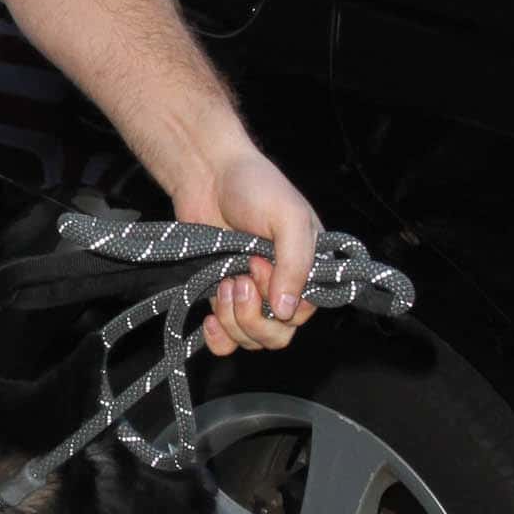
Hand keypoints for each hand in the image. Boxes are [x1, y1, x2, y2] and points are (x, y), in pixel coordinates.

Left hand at [173, 145, 319, 356]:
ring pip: (251, 339)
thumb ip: (295, 264)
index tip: (257, 265)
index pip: (303, 313)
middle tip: (236, 279)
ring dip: (233, 319)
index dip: (280, 301)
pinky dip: (219, 339)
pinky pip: (226, 340)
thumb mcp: (288, 217)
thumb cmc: (254, 186)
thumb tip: (287, 311)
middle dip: (254, 317)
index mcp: (306, 270)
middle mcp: (280, 286)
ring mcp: (249, 293)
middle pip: (277, 336)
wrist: (206, 173)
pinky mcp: (220, 295)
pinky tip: (210, 322)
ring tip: (222, 281)